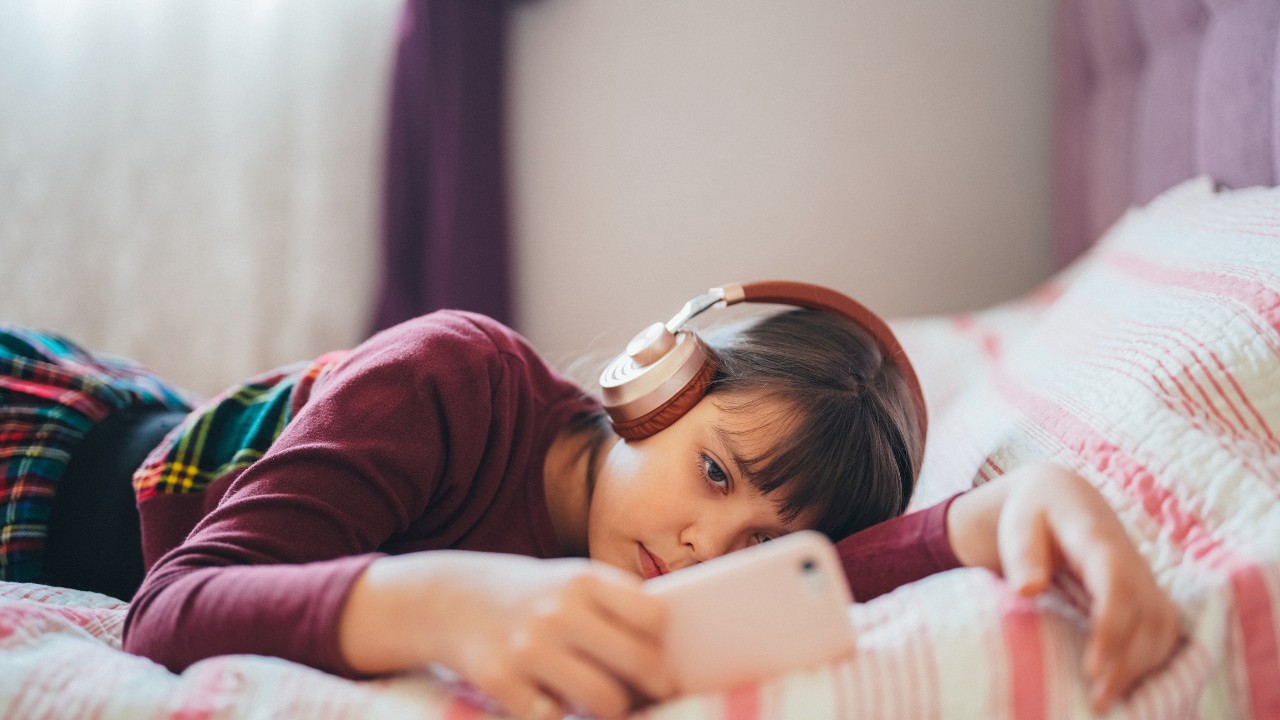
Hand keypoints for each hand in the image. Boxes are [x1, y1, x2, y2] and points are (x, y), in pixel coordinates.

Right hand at [339, 551, 674, 718]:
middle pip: (639, 663)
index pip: (653, 618)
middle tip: (656, 695)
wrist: (446, 599)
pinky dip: (563, 719)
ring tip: (612, 706)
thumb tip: (668, 658)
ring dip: (616, 711)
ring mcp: (528, 647)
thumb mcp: (568, 582)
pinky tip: (559, 706)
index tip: (665, 659)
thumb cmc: (527, 596)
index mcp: (583, 578)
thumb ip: (613, 608)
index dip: (664, 645)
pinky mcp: (501, 681)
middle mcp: (559, 610)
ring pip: (606, 701)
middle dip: (656, 687)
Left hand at [948, 465, 1181, 712]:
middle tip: (1097, 700)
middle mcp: (1132, 560)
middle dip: (1128, 661)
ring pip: (1164, 627)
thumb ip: (1022, 554)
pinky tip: (1129, 684)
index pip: (1117, 584)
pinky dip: (1153, 660)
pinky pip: (1165, 631)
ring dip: (1143, 666)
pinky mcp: (1147, 593)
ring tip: (1108, 699)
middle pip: (1147, 614)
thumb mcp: (1019, 523)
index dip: (1112, 628)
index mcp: (1098, 538)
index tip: (1092, 668)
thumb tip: (1028, 589)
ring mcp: (1145, 577)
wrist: (1061, 495)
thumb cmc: (1034, 512)